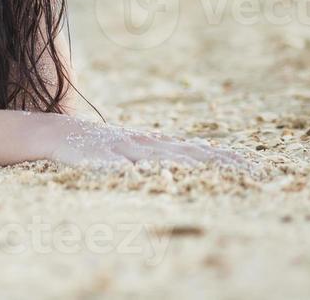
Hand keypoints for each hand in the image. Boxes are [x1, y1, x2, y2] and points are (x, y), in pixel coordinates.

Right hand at [33, 115, 247, 168]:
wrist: (53, 133)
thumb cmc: (94, 148)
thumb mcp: (129, 151)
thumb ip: (154, 155)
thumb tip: (185, 158)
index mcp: (152, 145)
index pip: (196, 150)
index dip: (225, 158)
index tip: (255, 166)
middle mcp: (143, 145)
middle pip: (188, 153)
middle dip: (219, 162)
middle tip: (254, 170)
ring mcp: (122, 151)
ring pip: (161, 159)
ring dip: (188, 165)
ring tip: (214, 173)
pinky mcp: (99, 158)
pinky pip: (121, 167)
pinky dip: (136, 171)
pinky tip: (147, 176)